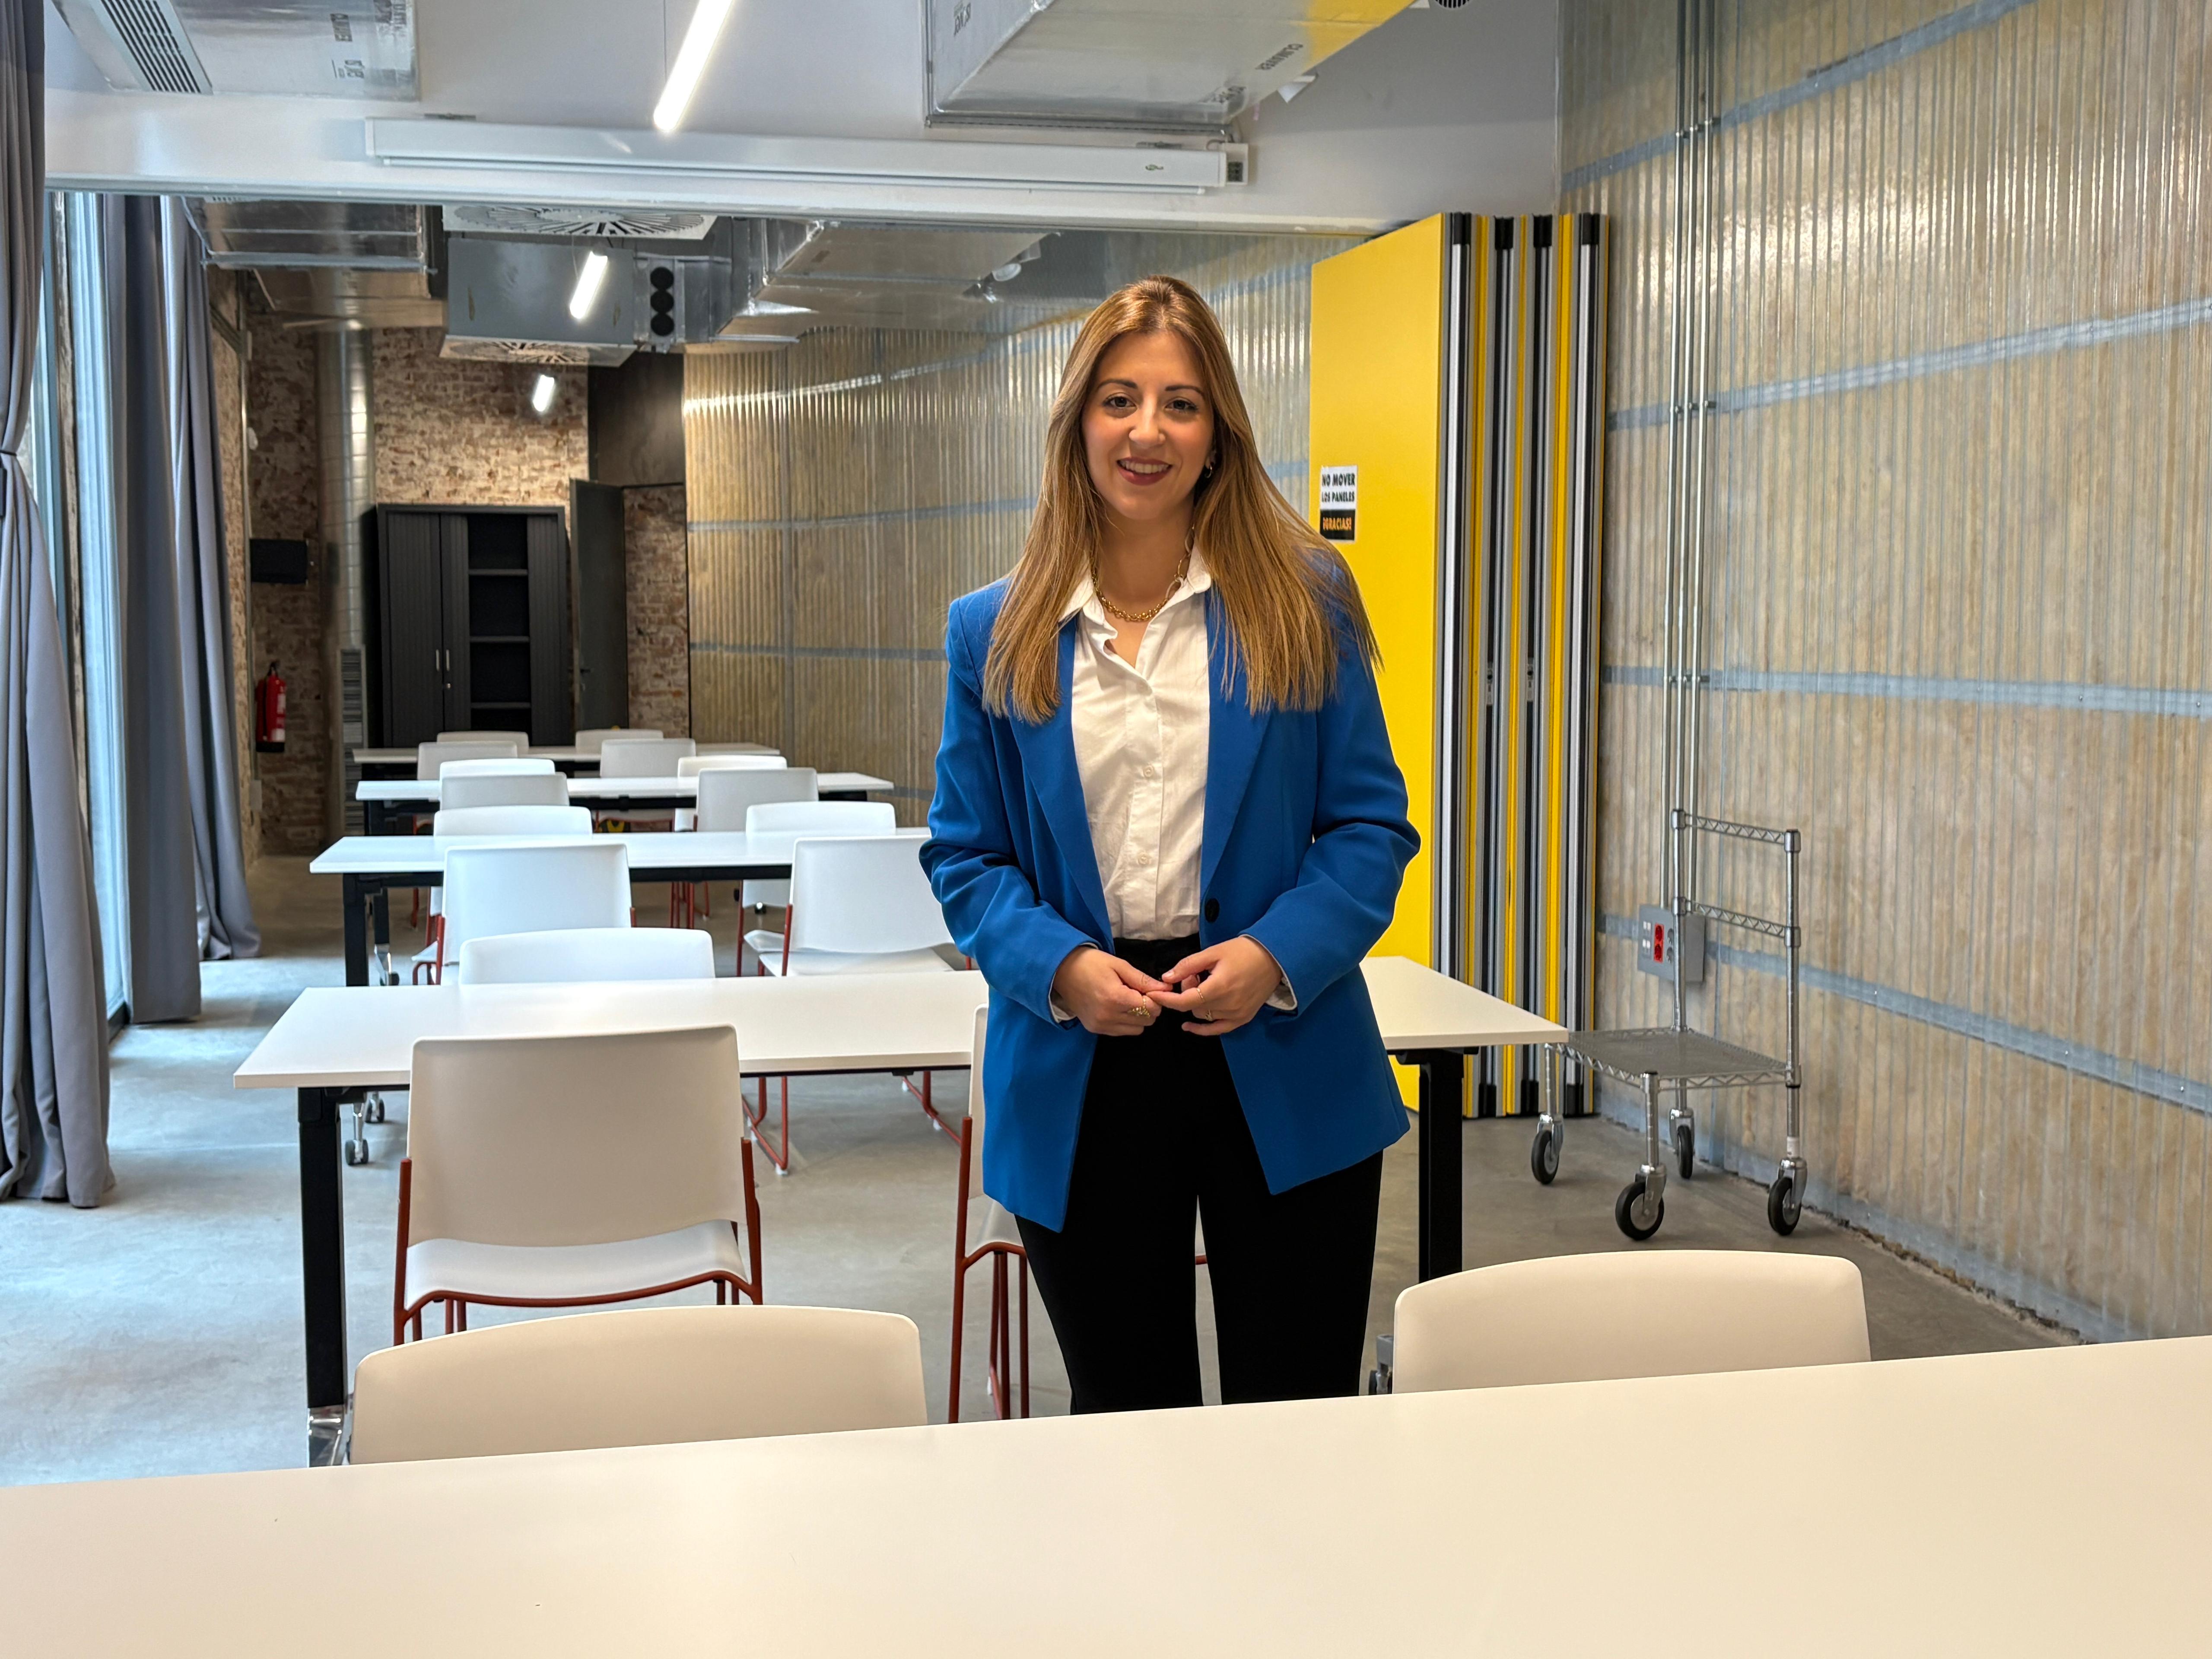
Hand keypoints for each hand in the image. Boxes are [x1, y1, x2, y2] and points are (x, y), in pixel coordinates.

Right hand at [1052, 947, 1167, 1036]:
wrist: (1061, 971)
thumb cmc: (1091, 963)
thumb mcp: (1119, 965)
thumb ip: (1143, 980)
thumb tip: (1166, 989)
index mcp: (1116, 998)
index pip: (1151, 1008)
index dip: (1155, 998)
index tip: (1148, 988)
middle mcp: (1108, 1016)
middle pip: (1146, 1021)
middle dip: (1148, 1007)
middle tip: (1137, 993)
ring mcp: (1100, 1025)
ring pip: (1136, 1029)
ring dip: (1138, 1017)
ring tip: (1127, 1000)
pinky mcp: (1095, 1029)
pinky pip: (1121, 1032)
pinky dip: (1125, 1022)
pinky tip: (1117, 1007)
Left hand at [1147, 937, 1283, 1036]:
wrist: (1274, 958)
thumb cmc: (1243, 951)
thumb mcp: (1213, 952)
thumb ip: (1188, 965)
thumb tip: (1166, 978)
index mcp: (1220, 987)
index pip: (1185, 1001)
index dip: (1167, 999)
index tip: (1153, 994)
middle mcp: (1228, 1004)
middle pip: (1193, 1007)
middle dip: (1186, 991)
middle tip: (1194, 974)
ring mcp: (1237, 1014)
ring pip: (1203, 1015)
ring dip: (1197, 1002)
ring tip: (1205, 983)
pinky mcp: (1243, 1018)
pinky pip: (1218, 1029)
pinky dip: (1203, 1029)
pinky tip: (1188, 1026)